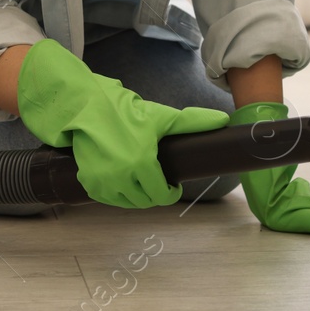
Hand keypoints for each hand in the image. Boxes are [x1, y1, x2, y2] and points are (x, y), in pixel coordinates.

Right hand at [16, 38, 230, 208]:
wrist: (86, 107)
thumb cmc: (125, 112)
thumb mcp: (161, 116)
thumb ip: (193, 121)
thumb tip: (222, 120)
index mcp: (141, 164)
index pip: (161, 196)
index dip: (170, 193)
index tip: (173, 185)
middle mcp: (120, 178)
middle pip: (144, 202)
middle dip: (154, 193)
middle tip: (157, 180)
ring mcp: (102, 182)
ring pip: (126, 202)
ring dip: (136, 196)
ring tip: (140, 180)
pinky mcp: (88, 182)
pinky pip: (107, 198)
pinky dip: (116, 193)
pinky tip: (121, 180)